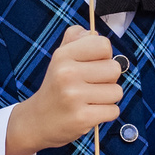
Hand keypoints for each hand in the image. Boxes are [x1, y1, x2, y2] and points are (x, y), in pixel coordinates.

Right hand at [5, 25, 121, 154]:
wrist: (37, 121)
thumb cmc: (56, 87)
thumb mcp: (60, 58)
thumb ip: (75, 39)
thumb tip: (93, 32)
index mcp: (63, 56)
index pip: (103, 44)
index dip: (103, 56)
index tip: (92, 66)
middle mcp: (67, 74)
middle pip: (114, 69)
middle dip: (108, 79)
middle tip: (90, 86)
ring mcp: (74, 97)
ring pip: (117, 91)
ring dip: (108, 98)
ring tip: (90, 100)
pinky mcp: (82, 118)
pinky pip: (114, 111)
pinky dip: (106, 113)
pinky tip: (90, 112)